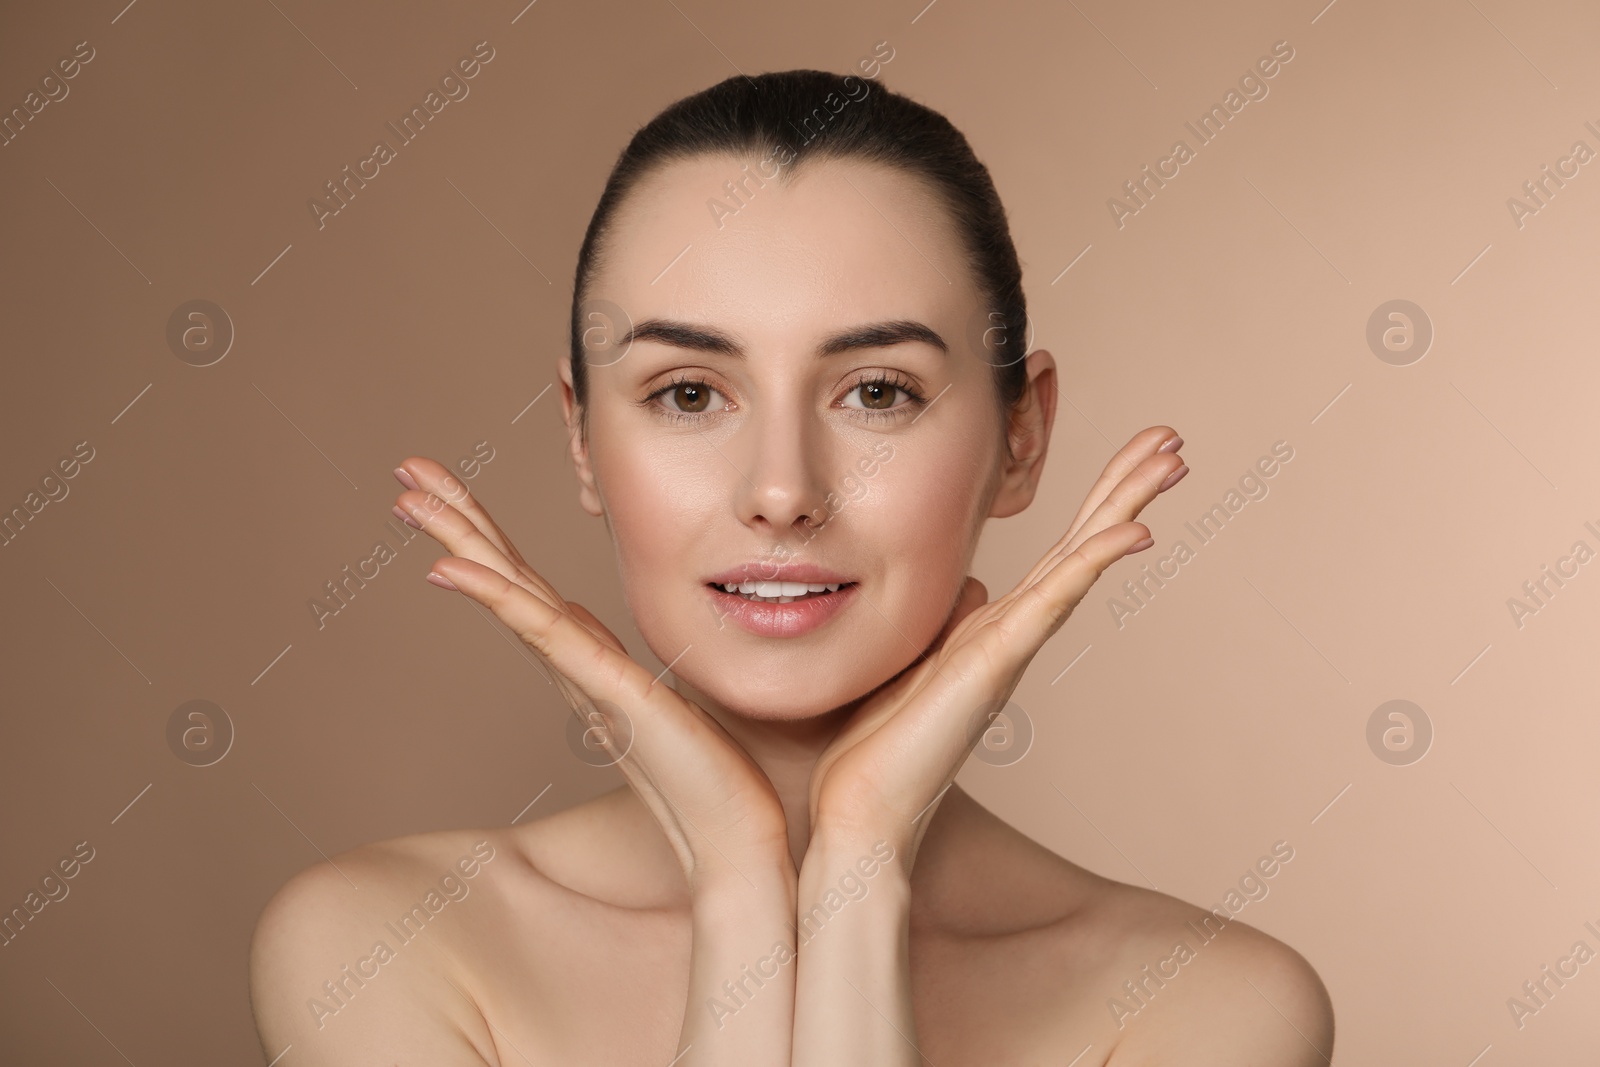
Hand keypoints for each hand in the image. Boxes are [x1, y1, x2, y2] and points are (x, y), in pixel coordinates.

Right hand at [392, 457, 794, 893]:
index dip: (482, 530)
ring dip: (458, 540)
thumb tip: (584, 616)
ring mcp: (583, 676)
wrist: (733, 836)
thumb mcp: (658, 695)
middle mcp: (571, 664)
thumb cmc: (708, 775)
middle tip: (404, 467)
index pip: (524, 580)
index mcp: (584, 658)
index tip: (442, 486)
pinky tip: (450, 567)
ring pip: (509, 592)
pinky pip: (542, 632)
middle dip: (454, 517)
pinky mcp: (606, 690)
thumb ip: (612, 658)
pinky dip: (494, 596)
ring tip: (408, 496)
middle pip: (502, 574)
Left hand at [803, 426, 1187, 869]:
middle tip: (1171, 436)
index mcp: (992, 628)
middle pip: (1081, 543)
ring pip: (1080, 558)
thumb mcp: (912, 658)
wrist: (861, 814)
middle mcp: (1012, 633)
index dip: (1091, 502)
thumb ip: (948, 621)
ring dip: (1126, 503)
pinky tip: (1135, 531)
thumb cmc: (876, 748)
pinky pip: (1054, 600)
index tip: (1127, 455)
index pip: (1054, 551)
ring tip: (1172, 455)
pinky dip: (1094, 562)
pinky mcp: (997, 661)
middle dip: (1125, 486)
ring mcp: (1011, 646)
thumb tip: (974, 586)